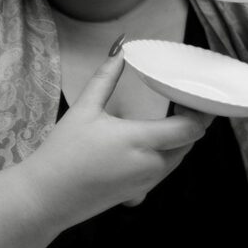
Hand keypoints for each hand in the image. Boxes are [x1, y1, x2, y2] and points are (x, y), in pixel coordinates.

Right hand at [18, 53, 211, 228]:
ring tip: (171, 116)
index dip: (200, 111)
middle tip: (182, 99)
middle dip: (192, 121)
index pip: (191, 129)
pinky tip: (151, 141)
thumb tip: (119, 50)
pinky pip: (165, 170)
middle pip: (190, 142)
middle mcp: (152, 165)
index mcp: (142, 141)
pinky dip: (167, 153)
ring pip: (179, 158)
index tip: (190, 94)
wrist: (47, 197)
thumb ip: (105, 78)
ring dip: (180, 138)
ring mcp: (148, 182)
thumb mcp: (83, 109)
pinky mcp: (140, 192)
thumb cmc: (63, 152)